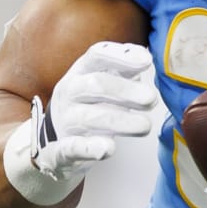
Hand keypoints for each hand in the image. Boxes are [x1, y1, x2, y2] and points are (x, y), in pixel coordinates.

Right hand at [12, 42, 156, 187]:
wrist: (55, 142)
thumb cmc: (89, 106)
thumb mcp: (103, 82)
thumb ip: (124, 71)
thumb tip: (144, 57)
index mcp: (81, 72)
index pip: (97, 55)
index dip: (122, 57)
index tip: (147, 61)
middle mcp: (69, 93)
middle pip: (94, 85)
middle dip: (125, 90)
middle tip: (151, 99)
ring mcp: (64, 122)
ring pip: (87, 118)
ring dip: (119, 121)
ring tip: (145, 126)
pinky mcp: (61, 151)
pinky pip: (70, 148)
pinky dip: (88, 148)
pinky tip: (108, 148)